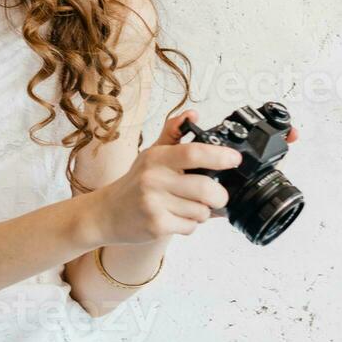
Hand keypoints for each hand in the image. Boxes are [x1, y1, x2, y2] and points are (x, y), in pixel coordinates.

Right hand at [89, 108, 241, 245]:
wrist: (106, 213)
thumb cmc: (134, 183)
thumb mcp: (151, 154)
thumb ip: (173, 133)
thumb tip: (192, 114)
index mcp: (156, 158)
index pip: (192, 153)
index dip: (219, 156)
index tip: (235, 159)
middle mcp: (153, 179)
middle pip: (205, 188)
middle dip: (219, 195)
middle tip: (218, 196)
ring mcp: (154, 204)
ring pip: (201, 211)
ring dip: (203, 212)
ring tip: (188, 207)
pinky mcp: (156, 226)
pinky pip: (190, 227)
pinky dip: (190, 225)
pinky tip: (176, 218)